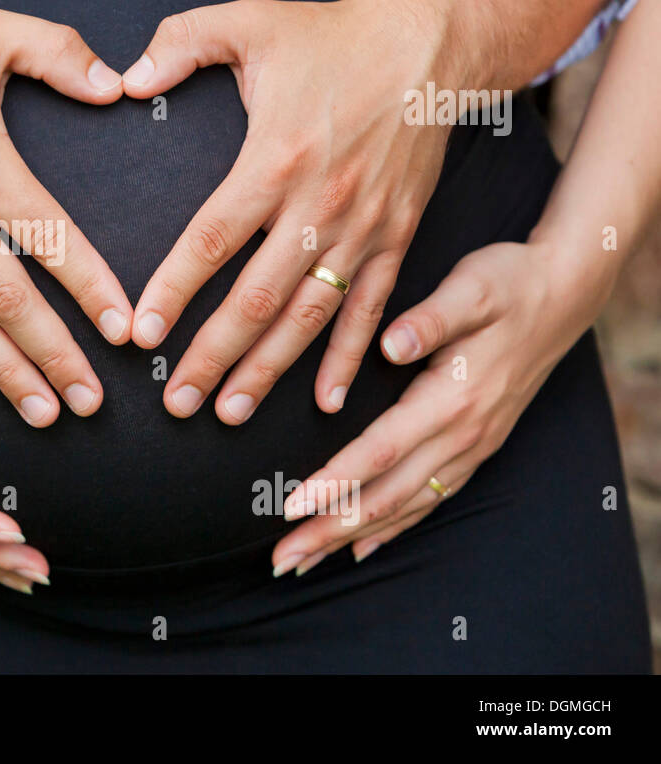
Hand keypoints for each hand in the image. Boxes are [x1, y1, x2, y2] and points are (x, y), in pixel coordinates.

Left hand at [122, 0, 453, 422]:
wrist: (430, 42)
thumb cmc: (332, 36)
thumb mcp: (248, 22)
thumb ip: (179, 44)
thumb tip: (124, 79)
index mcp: (274, 159)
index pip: (211, 241)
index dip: (173, 292)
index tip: (140, 336)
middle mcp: (319, 205)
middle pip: (256, 299)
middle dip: (212, 358)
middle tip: (176, 404)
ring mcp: (363, 228)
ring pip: (308, 318)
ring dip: (268, 371)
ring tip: (229, 414)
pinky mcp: (397, 236)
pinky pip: (369, 310)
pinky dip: (347, 358)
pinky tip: (324, 402)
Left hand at [270, 237, 615, 575]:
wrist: (563, 293)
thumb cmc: (508, 283)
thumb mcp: (472, 288)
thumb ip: (431, 319)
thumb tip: (392, 344)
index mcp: (451, 400)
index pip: (381, 452)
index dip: (334, 482)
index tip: (290, 507)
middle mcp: (462, 435)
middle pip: (386, 496)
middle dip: (329, 530)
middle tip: (281, 560)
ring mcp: (471, 448)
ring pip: (404, 508)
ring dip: (351, 537)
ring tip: (304, 561)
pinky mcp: (475, 448)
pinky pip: (429, 501)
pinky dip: (392, 528)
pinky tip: (361, 547)